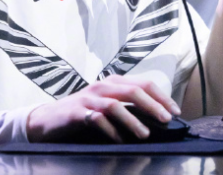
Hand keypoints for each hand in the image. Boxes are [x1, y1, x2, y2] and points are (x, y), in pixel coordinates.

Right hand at [25, 75, 180, 142]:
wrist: (47, 120)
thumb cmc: (82, 113)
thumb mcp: (106, 105)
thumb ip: (127, 106)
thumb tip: (157, 117)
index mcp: (113, 82)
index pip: (143, 83)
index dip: (161, 96)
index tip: (175, 112)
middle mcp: (102, 86)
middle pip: (133, 90)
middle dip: (153, 105)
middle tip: (167, 119)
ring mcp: (88, 99)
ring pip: (115, 105)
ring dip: (133, 120)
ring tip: (145, 135)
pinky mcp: (76, 113)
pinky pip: (96, 120)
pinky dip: (110, 131)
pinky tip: (119, 141)